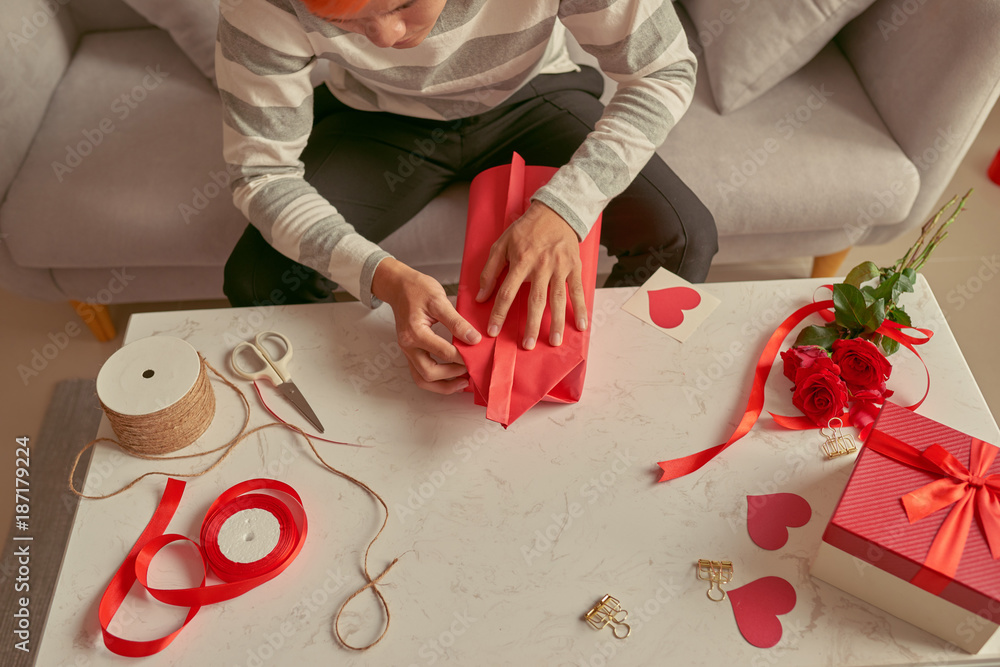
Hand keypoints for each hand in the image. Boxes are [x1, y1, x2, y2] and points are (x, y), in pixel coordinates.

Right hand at [372, 258, 481, 394]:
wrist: (399, 286)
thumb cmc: (417, 289)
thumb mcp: (439, 300)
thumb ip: (456, 322)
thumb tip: (474, 339)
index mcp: (415, 332)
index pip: (443, 352)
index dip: (463, 356)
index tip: (477, 355)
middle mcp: (408, 345)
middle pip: (429, 373)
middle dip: (452, 375)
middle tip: (471, 370)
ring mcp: (407, 351)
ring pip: (422, 379)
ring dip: (442, 385)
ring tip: (462, 382)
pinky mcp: (410, 352)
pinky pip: (420, 373)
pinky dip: (436, 379)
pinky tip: (451, 376)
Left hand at [476, 201, 586, 348]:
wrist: (556, 212)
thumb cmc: (526, 229)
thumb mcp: (502, 244)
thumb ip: (490, 270)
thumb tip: (481, 296)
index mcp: (521, 260)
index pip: (507, 292)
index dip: (499, 312)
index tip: (493, 331)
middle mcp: (542, 266)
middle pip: (536, 300)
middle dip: (532, 325)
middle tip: (527, 345)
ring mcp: (560, 267)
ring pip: (558, 299)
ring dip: (557, 323)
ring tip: (555, 342)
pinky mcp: (574, 267)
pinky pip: (577, 291)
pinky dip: (581, 309)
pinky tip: (581, 326)